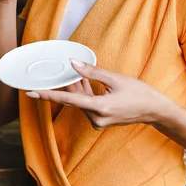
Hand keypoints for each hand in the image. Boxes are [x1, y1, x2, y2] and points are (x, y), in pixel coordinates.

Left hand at [26, 60, 170, 129]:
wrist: (154, 110)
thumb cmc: (138, 93)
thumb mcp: (115, 78)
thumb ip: (91, 72)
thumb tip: (72, 64)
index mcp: (99, 108)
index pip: (67, 100)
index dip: (48, 95)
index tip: (31, 92)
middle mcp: (96, 118)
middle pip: (74, 99)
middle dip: (69, 84)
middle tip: (64, 69)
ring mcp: (99, 122)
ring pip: (80, 102)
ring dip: (78, 88)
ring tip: (80, 73)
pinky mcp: (101, 121)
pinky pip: (87, 106)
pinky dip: (85, 94)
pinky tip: (85, 83)